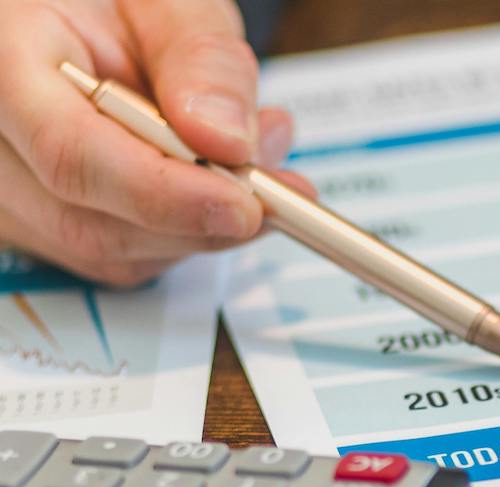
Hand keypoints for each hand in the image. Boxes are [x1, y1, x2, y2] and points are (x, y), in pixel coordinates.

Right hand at [0, 0, 312, 285]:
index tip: (244, 203)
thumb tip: (227, 139)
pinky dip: (182, 232)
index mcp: (1, 59)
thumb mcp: (165, 0)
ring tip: (252, 163)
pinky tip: (215, 182)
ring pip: (110, 250)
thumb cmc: (107, 1)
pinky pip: (119, 254)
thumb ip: (201, 58)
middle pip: (90, 221)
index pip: (70, 154)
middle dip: (200, 220)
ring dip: (201, 227)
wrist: (77, 17)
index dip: (165, 193)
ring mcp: (8, 190)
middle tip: (277, 189)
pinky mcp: (38, 221)